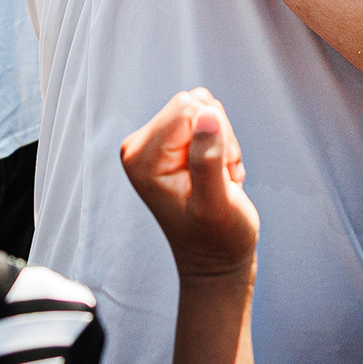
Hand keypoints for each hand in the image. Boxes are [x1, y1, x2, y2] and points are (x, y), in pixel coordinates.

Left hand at [119, 88, 259, 280]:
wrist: (215, 260)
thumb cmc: (217, 238)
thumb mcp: (216, 203)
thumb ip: (208, 160)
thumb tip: (206, 115)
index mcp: (140, 157)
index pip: (187, 107)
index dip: (214, 135)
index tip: (214, 175)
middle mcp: (139, 146)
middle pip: (195, 103)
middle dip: (219, 138)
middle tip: (218, 180)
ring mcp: (153, 144)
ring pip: (205, 109)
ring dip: (223, 144)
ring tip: (218, 181)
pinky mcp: (169, 144)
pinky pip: (206, 118)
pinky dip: (222, 145)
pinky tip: (217, 177)